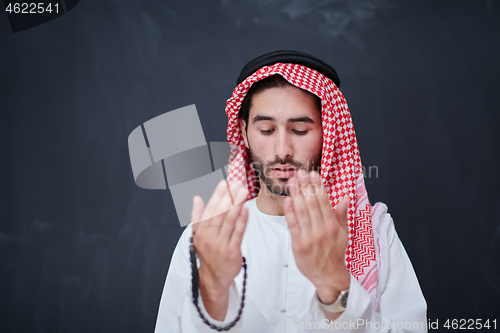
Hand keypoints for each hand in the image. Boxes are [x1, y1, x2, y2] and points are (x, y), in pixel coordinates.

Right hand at [191, 180, 248, 319]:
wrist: (214, 278)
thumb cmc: (208, 254)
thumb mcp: (198, 236)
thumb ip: (197, 216)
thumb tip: (197, 198)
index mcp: (200, 232)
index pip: (209, 209)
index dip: (217, 195)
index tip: (224, 182)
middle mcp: (209, 237)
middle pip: (220, 213)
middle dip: (229, 196)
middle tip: (236, 183)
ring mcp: (220, 245)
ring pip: (229, 221)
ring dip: (236, 205)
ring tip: (243, 192)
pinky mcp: (232, 252)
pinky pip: (238, 233)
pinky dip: (242, 221)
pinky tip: (246, 210)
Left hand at [284, 170, 349, 304]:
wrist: (328, 275)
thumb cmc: (335, 252)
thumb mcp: (343, 233)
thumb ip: (342, 214)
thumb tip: (346, 197)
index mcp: (332, 225)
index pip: (324, 201)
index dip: (318, 186)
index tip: (313, 173)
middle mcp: (321, 230)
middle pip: (312, 203)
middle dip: (306, 186)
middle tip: (301, 172)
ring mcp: (309, 237)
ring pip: (302, 211)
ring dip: (296, 194)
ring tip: (293, 181)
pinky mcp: (298, 244)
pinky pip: (293, 225)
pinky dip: (290, 212)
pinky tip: (288, 200)